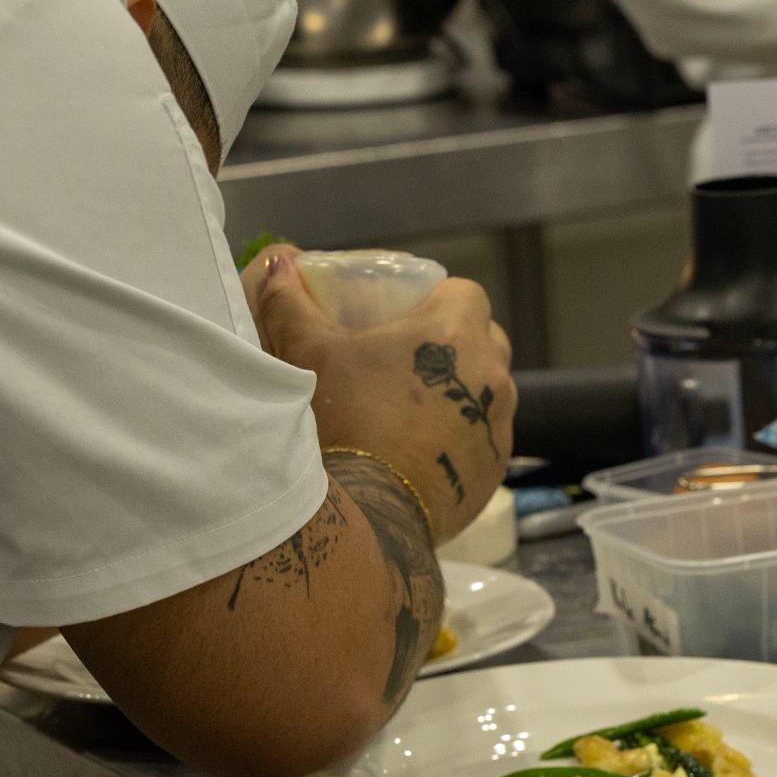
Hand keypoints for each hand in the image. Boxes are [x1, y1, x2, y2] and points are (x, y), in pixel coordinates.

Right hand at [243, 247, 515, 542]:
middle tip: (407, 363)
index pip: (466, 293)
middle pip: (484, 341)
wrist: (368, 512)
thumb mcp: (308, 354)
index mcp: (457, 333)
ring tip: (413, 411)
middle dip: (455, 345)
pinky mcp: (495, 469)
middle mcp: (494, 375)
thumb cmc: (342, 419)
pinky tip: (423, 451)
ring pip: (488, 393)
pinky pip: (484, 439)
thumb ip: (291, 302)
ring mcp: (499, 425)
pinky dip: (462, 439)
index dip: (438, 300)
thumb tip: (278, 263)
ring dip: (461, 393)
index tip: (408, 318)